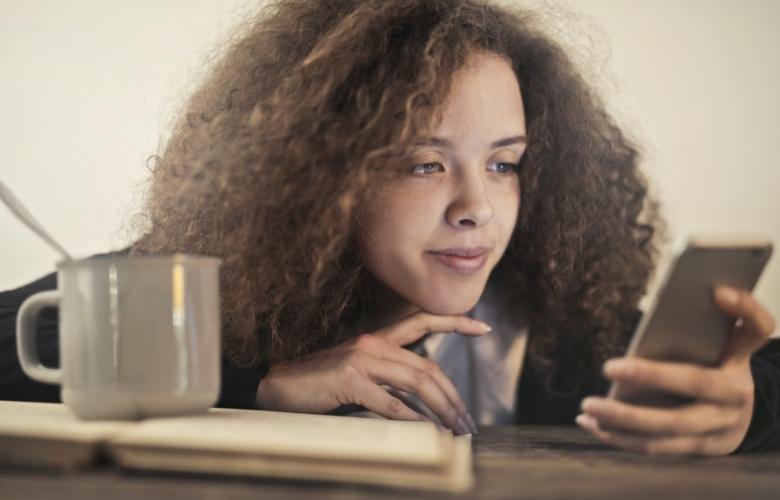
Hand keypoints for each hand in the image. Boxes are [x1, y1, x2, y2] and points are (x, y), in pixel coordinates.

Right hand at [256, 312, 490, 434]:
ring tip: (455, 430)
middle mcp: (373, 343)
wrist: (277, 386)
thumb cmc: (319, 384)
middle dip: (453, 396)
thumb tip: (422, 402)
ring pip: (417, 383)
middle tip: (467, 422)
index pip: (422, 321)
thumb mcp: (358, 374)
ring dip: (441, 409)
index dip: (454, 322)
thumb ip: (387, 378)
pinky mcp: (350, 380)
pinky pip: (390, 402)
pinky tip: (427, 431)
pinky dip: (413, 419)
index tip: (483, 327)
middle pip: (427, 367)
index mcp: (377, 339)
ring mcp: (361, 359)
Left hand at [576, 285, 776, 454]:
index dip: (742, 307)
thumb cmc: (715, 366)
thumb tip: (691, 296)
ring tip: (589, 406)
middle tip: (608, 366)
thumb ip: (704, 321)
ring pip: (671, 427)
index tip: (717, 291)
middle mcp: (737, 394)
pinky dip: (622, 438)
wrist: (743, 415)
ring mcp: (721, 426)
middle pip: (696, 382)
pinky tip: (593, 425)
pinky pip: (659, 447)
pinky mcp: (702, 449)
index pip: (755, 328)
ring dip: (625, 419)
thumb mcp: (719, 342)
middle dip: (651, 376)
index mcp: (741, 358)